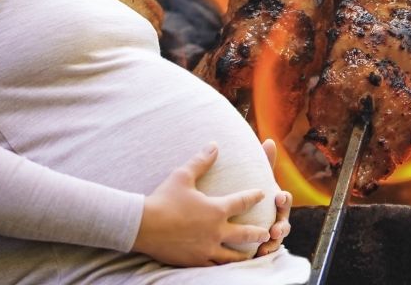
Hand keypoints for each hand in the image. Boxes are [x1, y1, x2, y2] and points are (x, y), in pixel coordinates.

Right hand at [132, 143, 270, 266]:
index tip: (263, 194)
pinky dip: (222, 265)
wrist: (143, 226)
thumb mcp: (182, 176)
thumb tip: (214, 145)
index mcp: (217, 209)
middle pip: (246, 233)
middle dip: (259, 233)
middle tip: (267, 233)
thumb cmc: (163, 199)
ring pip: (232, 255)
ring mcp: (207, 248)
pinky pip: (214, 266)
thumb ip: (201, 161)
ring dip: (244, 254)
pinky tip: (225, 265)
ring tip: (251, 255)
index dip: (255, 196)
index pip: (243, 201)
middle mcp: (216, 231)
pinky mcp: (195, 260)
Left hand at [256, 139, 291, 257]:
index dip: (284, 199)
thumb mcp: (260, 178)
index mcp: (277, 201)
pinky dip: (266, 251)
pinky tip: (259, 253)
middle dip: (282, 226)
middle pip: (285, 222)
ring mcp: (273, 231)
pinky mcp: (265, 243)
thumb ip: (265, 162)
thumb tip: (269, 140)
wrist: (245, 214)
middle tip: (276, 229)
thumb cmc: (257, 194)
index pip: (285, 200)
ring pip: (278, 238)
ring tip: (267, 244)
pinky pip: (268, 249)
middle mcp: (278, 216)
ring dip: (274, 242)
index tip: (278, 197)